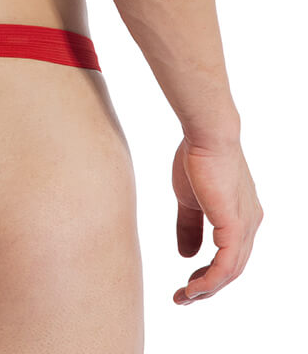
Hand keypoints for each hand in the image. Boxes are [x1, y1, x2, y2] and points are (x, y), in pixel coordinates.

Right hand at [172, 135, 262, 304]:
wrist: (207, 137)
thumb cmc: (197, 159)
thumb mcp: (189, 200)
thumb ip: (189, 227)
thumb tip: (186, 255)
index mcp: (242, 215)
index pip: (230, 253)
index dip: (209, 271)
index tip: (188, 282)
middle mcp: (250, 224)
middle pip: (232, 268)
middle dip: (207, 286)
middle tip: (184, 297)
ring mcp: (246, 227)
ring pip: (230, 272)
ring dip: (206, 288)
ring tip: (184, 297)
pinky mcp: (236, 228)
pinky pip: (226, 267)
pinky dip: (209, 282)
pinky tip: (193, 289)